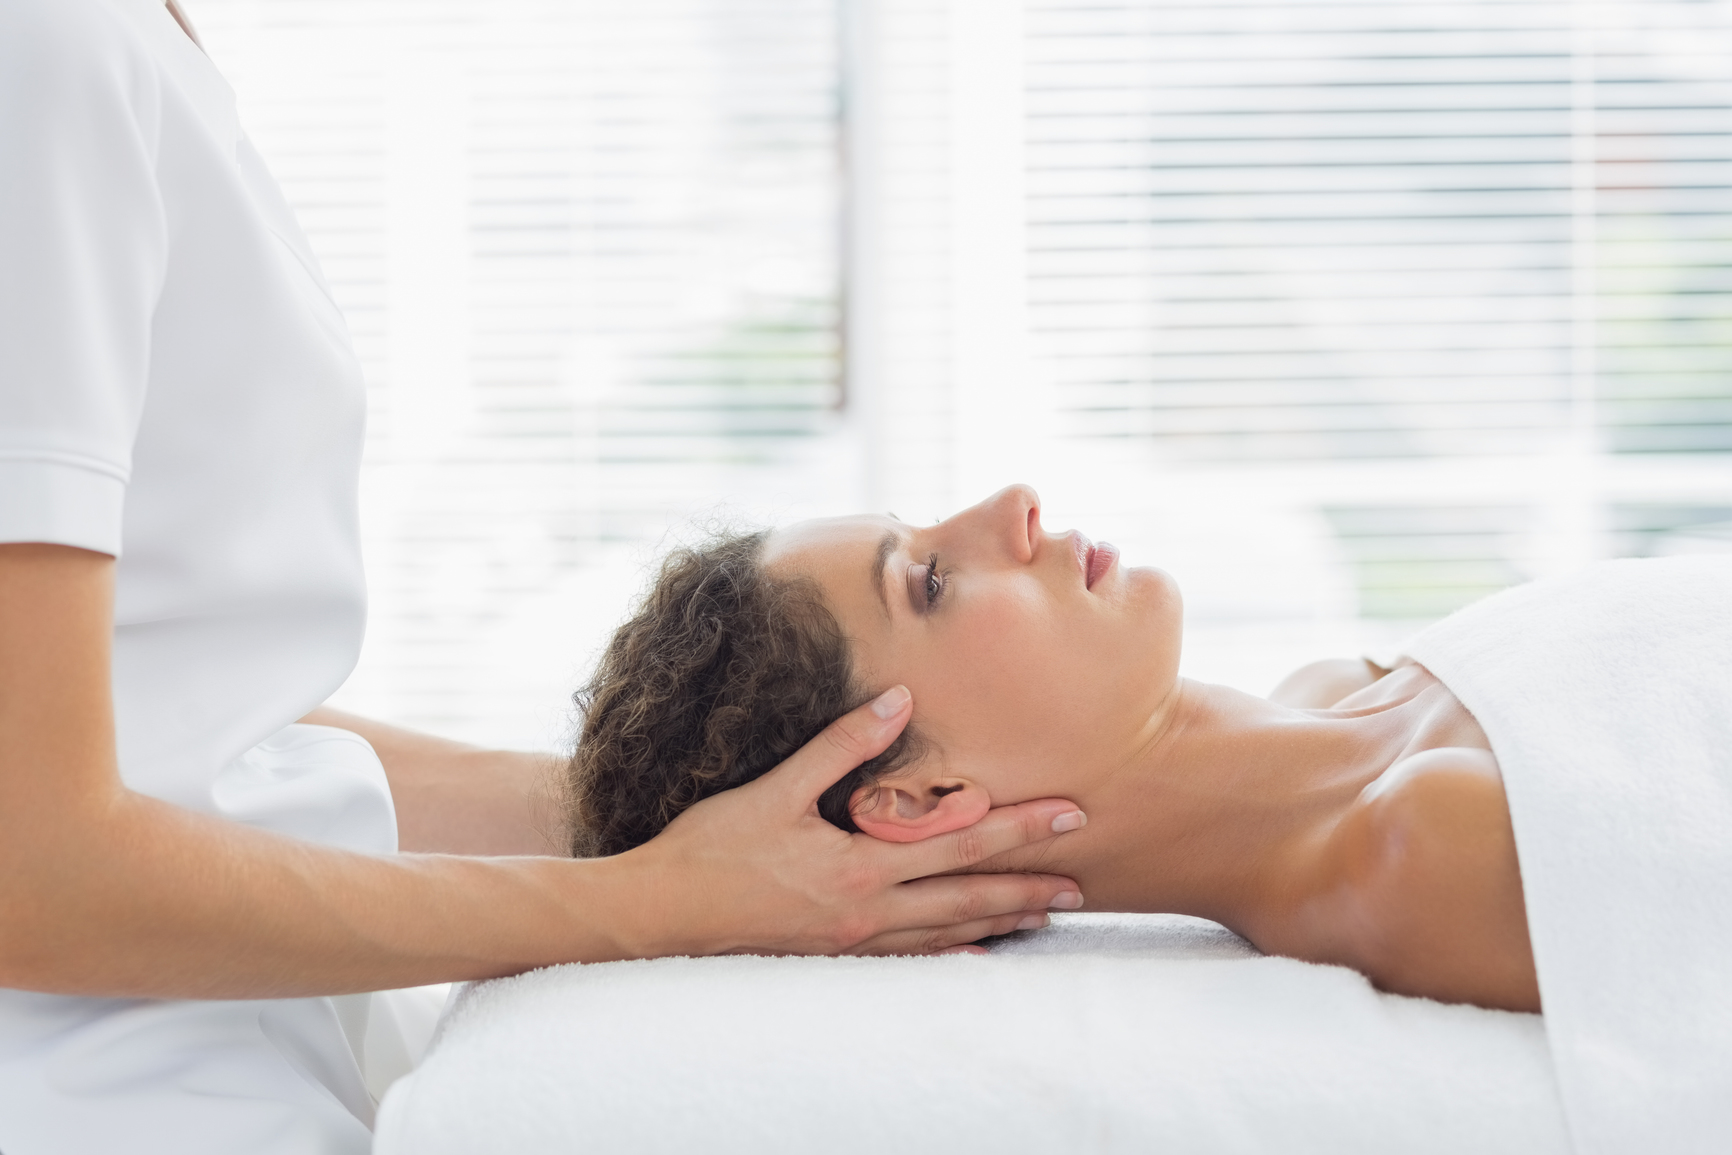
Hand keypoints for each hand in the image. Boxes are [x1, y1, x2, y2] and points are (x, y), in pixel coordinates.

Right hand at [620, 685, 1085, 957]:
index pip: (958, 843)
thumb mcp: (775, 787)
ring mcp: (852, 940)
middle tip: (1085, 880)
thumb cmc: (712, 846)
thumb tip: (900, 697)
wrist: (661, 913)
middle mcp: (866, 911)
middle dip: (1027, 884)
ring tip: (1047, 914)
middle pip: (965, 895)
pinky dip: (950, 953)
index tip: (1069, 814)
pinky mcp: (834, 953)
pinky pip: (909, 957)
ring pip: (945, 932)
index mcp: (859, 867)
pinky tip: (976, 953)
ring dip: (999, 920)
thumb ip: (841, 744)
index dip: (1017, 828)